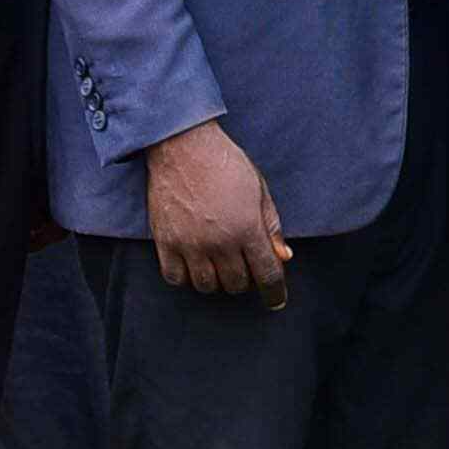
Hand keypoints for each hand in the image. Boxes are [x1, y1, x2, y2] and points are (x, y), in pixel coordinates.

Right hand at [142, 123, 289, 300]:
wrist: (183, 147)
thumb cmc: (227, 165)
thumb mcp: (260, 191)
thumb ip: (271, 227)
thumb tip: (284, 257)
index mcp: (247, 228)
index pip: (267, 274)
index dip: (275, 292)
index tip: (277, 301)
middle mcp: (219, 242)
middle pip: (236, 284)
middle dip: (246, 280)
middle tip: (245, 266)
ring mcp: (190, 244)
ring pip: (206, 286)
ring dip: (217, 280)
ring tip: (220, 264)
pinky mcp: (165, 242)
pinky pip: (175, 278)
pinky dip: (186, 278)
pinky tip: (194, 265)